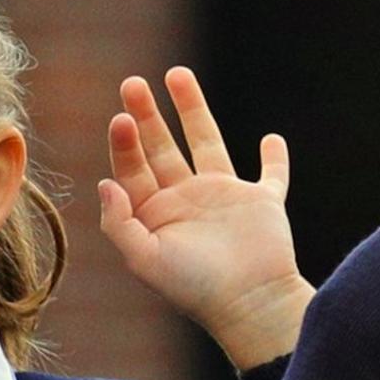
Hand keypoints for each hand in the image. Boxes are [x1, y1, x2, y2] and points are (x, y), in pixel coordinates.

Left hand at [99, 66, 313, 370]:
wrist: (247, 305)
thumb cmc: (192, 288)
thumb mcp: (145, 259)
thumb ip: (119, 222)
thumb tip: (105, 182)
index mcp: (154, 214)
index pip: (132, 168)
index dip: (124, 142)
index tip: (121, 117)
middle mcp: (185, 200)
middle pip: (161, 147)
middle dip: (147, 115)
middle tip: (132, 83)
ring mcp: (224, 199)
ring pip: (207, 143)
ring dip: (193, 110)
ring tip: (177, 74)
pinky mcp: (263, 204)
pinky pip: (272, 175)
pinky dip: (274, 158)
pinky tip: (271, 138)